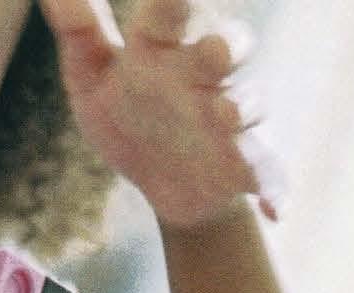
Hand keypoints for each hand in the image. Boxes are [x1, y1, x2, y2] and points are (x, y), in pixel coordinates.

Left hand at [39, 0, 283, 226]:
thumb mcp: (91, 79)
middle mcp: (199, 76)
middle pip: (224, 49)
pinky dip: (273, 187)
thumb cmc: (124, 114)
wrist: (157, 179)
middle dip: (224, 46)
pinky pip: (266, 169)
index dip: (174, 0)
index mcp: (160, 50)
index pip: (168, 15)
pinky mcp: (244, 160)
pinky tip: (274, 209)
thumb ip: (79, 35)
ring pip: (248, 101)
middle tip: (214, 51)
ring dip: (242, 107)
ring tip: (225, 116)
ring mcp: (226, 118)